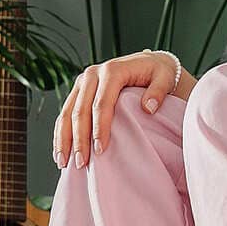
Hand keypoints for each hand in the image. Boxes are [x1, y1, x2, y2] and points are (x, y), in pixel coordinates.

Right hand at [53, 52, 180, 168]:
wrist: (148, 62)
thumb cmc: (157, 73)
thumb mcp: (165, 77)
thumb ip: (158, 91)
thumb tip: (148, 107)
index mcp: (112, 70)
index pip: (101, 103)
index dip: (99, 128)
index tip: (100, 150)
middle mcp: (92, 74)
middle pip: (80, 110)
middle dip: (79, 139)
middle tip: (82, 163)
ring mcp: (82, 82)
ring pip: (67, 112)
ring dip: (64, 139)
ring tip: (64, 163)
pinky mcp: (78, 90)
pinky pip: (65, 113)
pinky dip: (61, 133)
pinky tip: (61, 151)